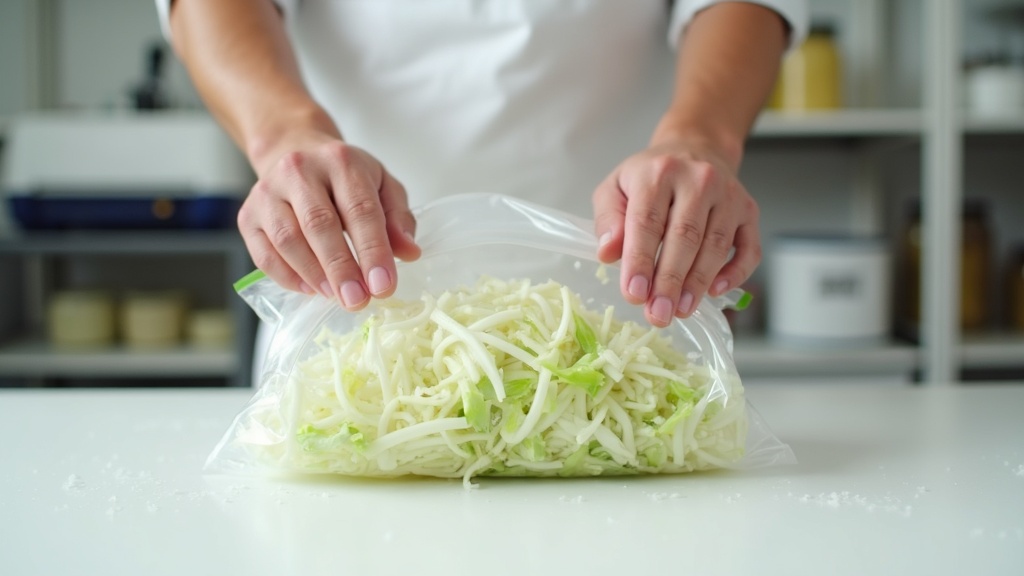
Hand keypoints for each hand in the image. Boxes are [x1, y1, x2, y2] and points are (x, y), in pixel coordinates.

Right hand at [237, 131, 420, 309]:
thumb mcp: (382, 186)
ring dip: (314, 275)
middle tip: (357, 301)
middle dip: (341, 268)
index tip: (383, 286)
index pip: (360, 209)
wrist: (294, 152)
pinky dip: (287, 277)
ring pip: (288, 240)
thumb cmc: (345, 177)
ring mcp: (267, 192)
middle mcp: (299, 170)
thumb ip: (398, 219)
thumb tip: (409, 253)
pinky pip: (263, 253)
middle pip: (319, 225)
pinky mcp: (247, 214)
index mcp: (341, 160)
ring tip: (336, 296)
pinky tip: (310, 289)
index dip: (372, 251)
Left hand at [592, 140, 760, 326]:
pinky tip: (715, 292)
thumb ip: (607, 219)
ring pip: (716, 245)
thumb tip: (608, 253)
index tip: (634, 294)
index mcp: (658, 172)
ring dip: (697, 283)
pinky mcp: (749, 210)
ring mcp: (729, 194)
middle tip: (658, 313)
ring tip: (680, 311)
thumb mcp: (616, 187)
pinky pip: (748, 248)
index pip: (648, 222)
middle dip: (669, 280)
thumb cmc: (651, 177)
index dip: (640, 261)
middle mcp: (698, 179)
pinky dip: (735, 273)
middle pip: (685, 236)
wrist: (695, 149)